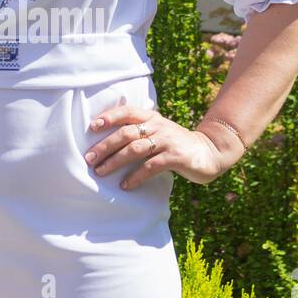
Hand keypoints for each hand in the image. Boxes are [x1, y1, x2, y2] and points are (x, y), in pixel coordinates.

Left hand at [83, 97, 231, 190]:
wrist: (208, 152)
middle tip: (89, 158)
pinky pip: (151, 167)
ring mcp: (167, 141)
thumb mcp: (158, 130)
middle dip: (105, 145)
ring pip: (135, 149)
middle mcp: (158, 126)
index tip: (92, 127)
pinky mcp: (176, 157)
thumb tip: (107, 138)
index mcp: (152, 117)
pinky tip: (125, 185)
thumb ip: (139, 130)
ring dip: (115, 161)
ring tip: (100, 172)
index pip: (128, 112)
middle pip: (126, 133)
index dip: (110, 117)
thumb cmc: (175, 143)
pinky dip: (136, 176)